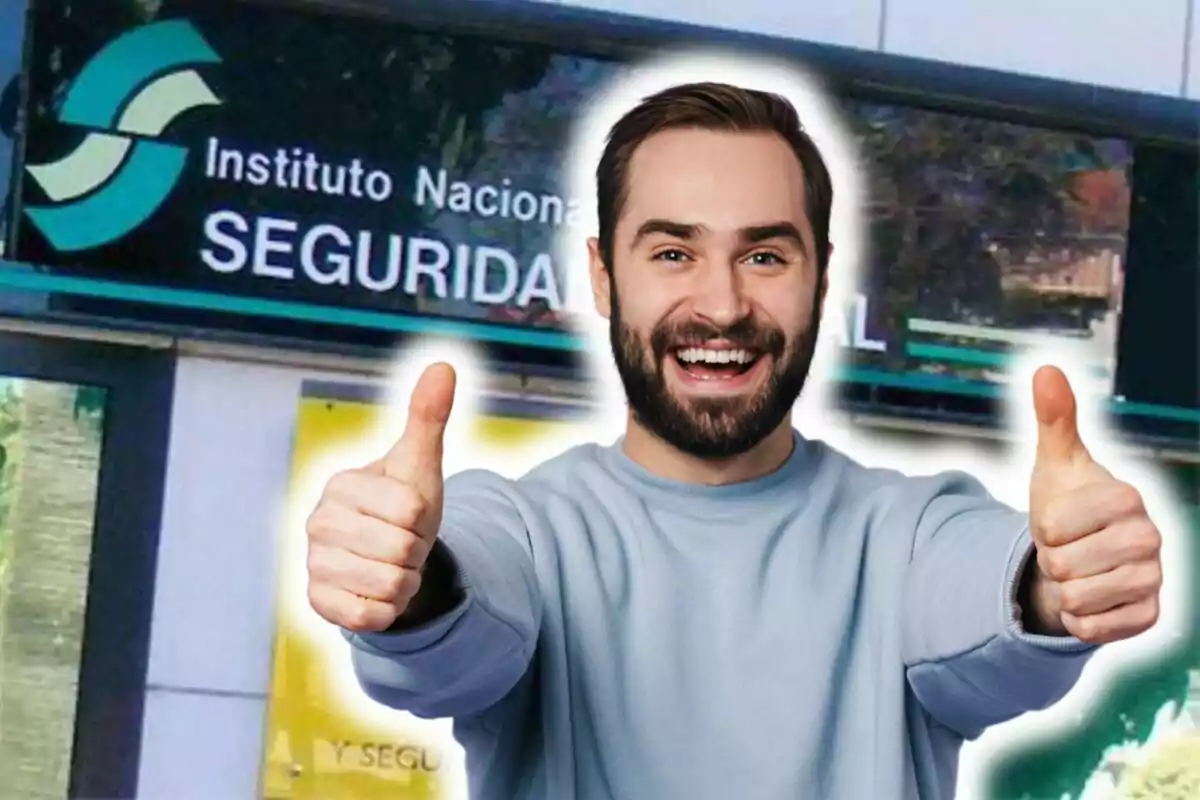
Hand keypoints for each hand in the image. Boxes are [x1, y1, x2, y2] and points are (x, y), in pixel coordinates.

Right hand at [306, 363, 456, 632]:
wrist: (389, 555)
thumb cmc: (403, 505)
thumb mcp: (420, 463)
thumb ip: (428, 416)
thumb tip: (443, 366)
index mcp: (342, 485)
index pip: (412, 509)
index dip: (423, 517)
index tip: (409, 515)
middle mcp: (318, 523)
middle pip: (401, 549)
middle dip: (416, 552)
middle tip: (402, 543)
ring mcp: (314, 564)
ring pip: (390, 585)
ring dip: (405, 582)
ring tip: (392, 566)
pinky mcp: (317, 603)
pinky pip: (372, 618)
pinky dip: (388, 610)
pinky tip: (377, 592)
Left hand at [1025, 366, 1161, 643]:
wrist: (1080, 555)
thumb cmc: (1068, 505)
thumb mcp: (1055, 463)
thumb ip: (1054, 419)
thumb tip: (1046, 369)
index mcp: (1126, 497)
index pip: (1053, 527)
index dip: (1043, 528)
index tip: (1060, 521)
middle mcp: (1150, 537)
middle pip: (1063, 565)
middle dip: (1053, 561)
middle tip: (1069, 550)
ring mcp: (1154, 579)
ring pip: (1075, 599)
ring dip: (1064, 590)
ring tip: (1080, 571)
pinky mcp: (1149, 616)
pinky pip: (1091, 629)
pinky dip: (1079, 619)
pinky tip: (1092, 598)